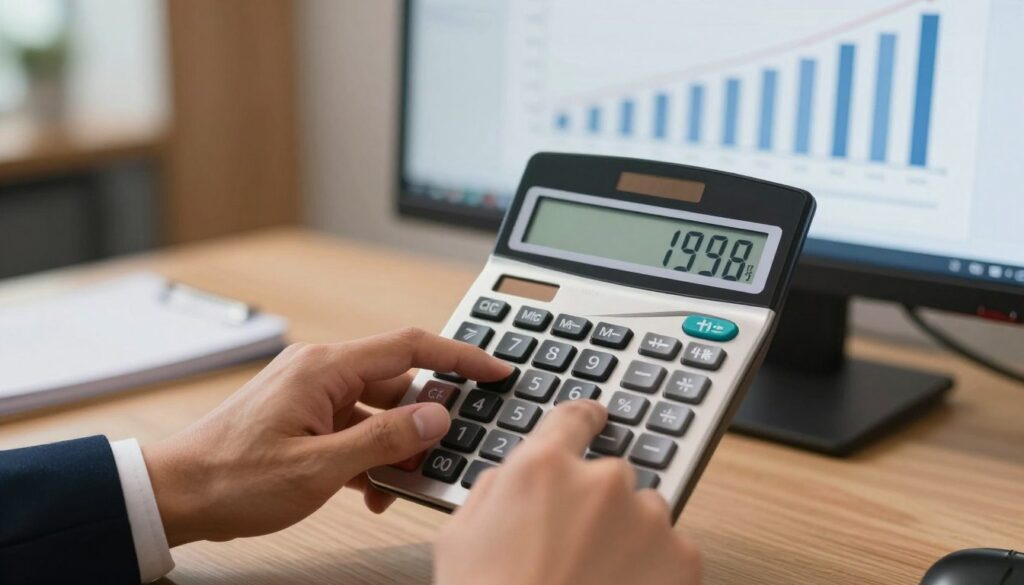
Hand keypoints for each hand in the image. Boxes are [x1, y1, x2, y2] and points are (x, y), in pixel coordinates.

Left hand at [142, 327, 512, 546]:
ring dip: (394, 445)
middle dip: (424, 421)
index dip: (459, 356)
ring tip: (398, 483)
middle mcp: (320, 371)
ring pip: (377, 410)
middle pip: (397, 382)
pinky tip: (372, 488)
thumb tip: (435, 418)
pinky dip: (369, 454)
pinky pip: (353, 426)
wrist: (173, 494)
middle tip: (443, 452)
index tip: (493, 370)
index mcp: (325, 368)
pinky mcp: (302, 416)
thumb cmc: (232, 479)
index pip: (410, 346)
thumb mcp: (319, 468)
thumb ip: (383, 440)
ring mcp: (310, 393)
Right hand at [435, 400, 701, 584]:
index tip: (596, 419)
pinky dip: (656, 568)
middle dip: (598, 504)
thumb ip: (495, 490)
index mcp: (542, 468)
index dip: (586, 419)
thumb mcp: (460, 536)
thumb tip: (513, 480)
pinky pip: (673, 550)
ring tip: (599, 576)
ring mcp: (647, 519)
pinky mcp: (682, 558)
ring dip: (630, 535)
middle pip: (611, 476)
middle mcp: (601, 482)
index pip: (574, 418)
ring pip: (646, 513)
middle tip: (575, 546)